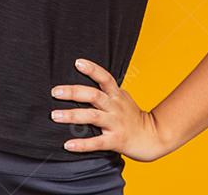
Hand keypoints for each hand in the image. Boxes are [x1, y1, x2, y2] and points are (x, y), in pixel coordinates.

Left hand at [50, 58, 168, 161]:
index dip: (92, 69)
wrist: (152, 138)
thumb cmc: (132, 117)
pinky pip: (97, 142)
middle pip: (94, 95)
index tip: (77, 62)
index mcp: (116, 95)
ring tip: (55, 115)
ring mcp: (115, 124)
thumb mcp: (122, 98)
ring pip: (92, 117)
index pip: (105, 78)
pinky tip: (67, 144)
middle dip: (74, 92)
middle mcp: (115, 107)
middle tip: (55, 91)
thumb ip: (108, 90)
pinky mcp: (115, 141)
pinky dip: (82, 144)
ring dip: (72, 115)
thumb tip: (89, 76)